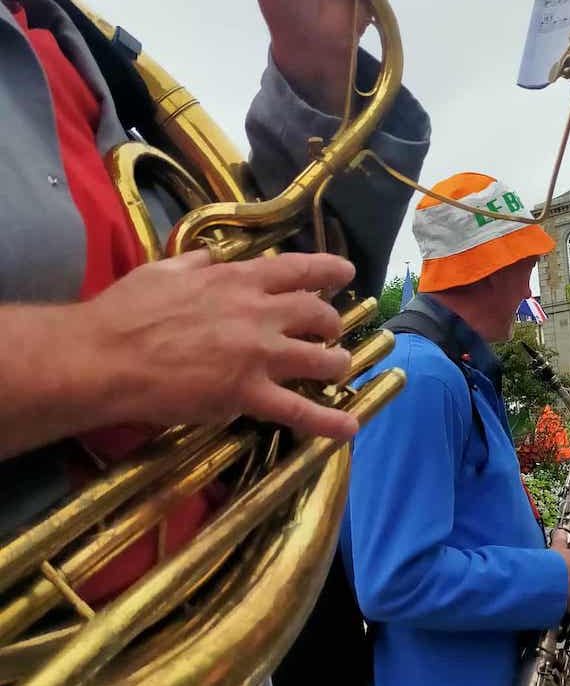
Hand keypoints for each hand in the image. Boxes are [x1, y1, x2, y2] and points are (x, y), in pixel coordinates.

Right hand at [80, 250, 359, 439]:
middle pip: (316, 313)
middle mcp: (258, 313)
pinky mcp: (248, 394)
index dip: (327, 269)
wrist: (105, 356)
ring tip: (339, 369)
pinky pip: (298, 410)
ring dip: (336, 364)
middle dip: (331, 322)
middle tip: (332, 331)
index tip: (347, 271)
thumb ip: (196, 264)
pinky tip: (349, 427)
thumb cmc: (126, 312)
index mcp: (237, 280)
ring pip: (320, 359)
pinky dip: (327, 421)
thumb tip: (211, 258)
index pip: (296, 268)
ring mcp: (258, 355)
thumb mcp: (164, 271)